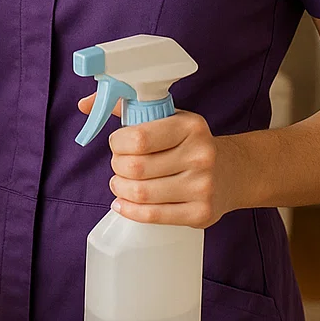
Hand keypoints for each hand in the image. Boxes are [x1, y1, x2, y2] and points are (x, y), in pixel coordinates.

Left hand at [77, 93, 238, 227]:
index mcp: (191, 126)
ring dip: (120, 189)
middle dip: (117, 167)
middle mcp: (200, 155)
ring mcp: (202, 187)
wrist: (235, 172)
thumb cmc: (191, 143)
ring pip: (141, 193)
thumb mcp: (170, 118)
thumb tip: (84, 104)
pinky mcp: (200, 214)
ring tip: (121, 183)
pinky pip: (152, 216)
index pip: (139, 138)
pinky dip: (129, 210)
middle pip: (135, 168)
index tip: (118, 144)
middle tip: (119, 165)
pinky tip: (124, 203)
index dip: (117, 143)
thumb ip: (127, 108)